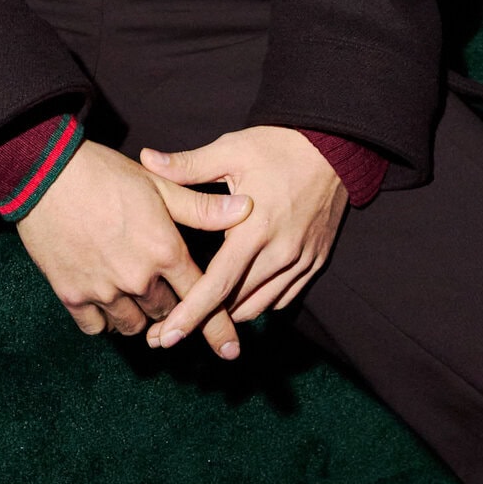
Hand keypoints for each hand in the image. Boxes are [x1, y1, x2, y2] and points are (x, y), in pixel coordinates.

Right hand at [15, 138, 250, 344]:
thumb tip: (248, 208)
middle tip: (169, 299)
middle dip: (173, 308)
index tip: (231, 350)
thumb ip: (201, 207)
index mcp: (164, 251)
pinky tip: (108, 304)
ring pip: (134, 325)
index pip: (202, 297)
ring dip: (140, 317)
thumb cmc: (105, 174)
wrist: (45, 174)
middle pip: (168, 312)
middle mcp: (138, 279)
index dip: (218, 326)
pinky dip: (106, 321)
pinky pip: (97, 327)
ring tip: (137, 299)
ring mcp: (103, 291)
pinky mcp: (72, 295)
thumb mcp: (158, 185)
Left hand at [137, 127, 348, 357]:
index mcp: (254, 229)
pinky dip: (257, 303)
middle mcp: (279, 253)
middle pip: (235, 303)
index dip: (190, 314)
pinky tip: (236, 299)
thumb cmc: (279, 146)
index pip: (217, 284)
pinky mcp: (314, 261)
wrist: (336, 147)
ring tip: (199, 320)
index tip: (168, 336)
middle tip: (167, 334)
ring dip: (229, 315)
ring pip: (259, 306)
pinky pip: (282, 298)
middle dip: (201, 322)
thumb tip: (145, 160)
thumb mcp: (231, 150)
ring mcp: (301, 261)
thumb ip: (188, 165)